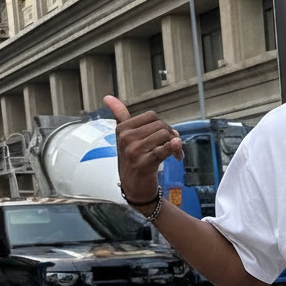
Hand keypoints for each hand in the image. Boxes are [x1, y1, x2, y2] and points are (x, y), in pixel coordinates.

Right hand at [104, 95, 182, 210]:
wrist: (134, 188)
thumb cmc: (132, 160)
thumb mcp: (124, 137)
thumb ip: (120, 116)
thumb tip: (107, 96)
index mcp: (122, 129)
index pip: (151, 116)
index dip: (163, 125)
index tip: (166, 137)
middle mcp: (126, 138)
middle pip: (160, 125)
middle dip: (171, 135)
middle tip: (174, 148)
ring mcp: (134, 151)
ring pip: (165, 135)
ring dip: (175, 145)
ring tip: (175, 155)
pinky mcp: (144, 163)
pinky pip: (163, 150)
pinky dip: (173, 149)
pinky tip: (178, 153)